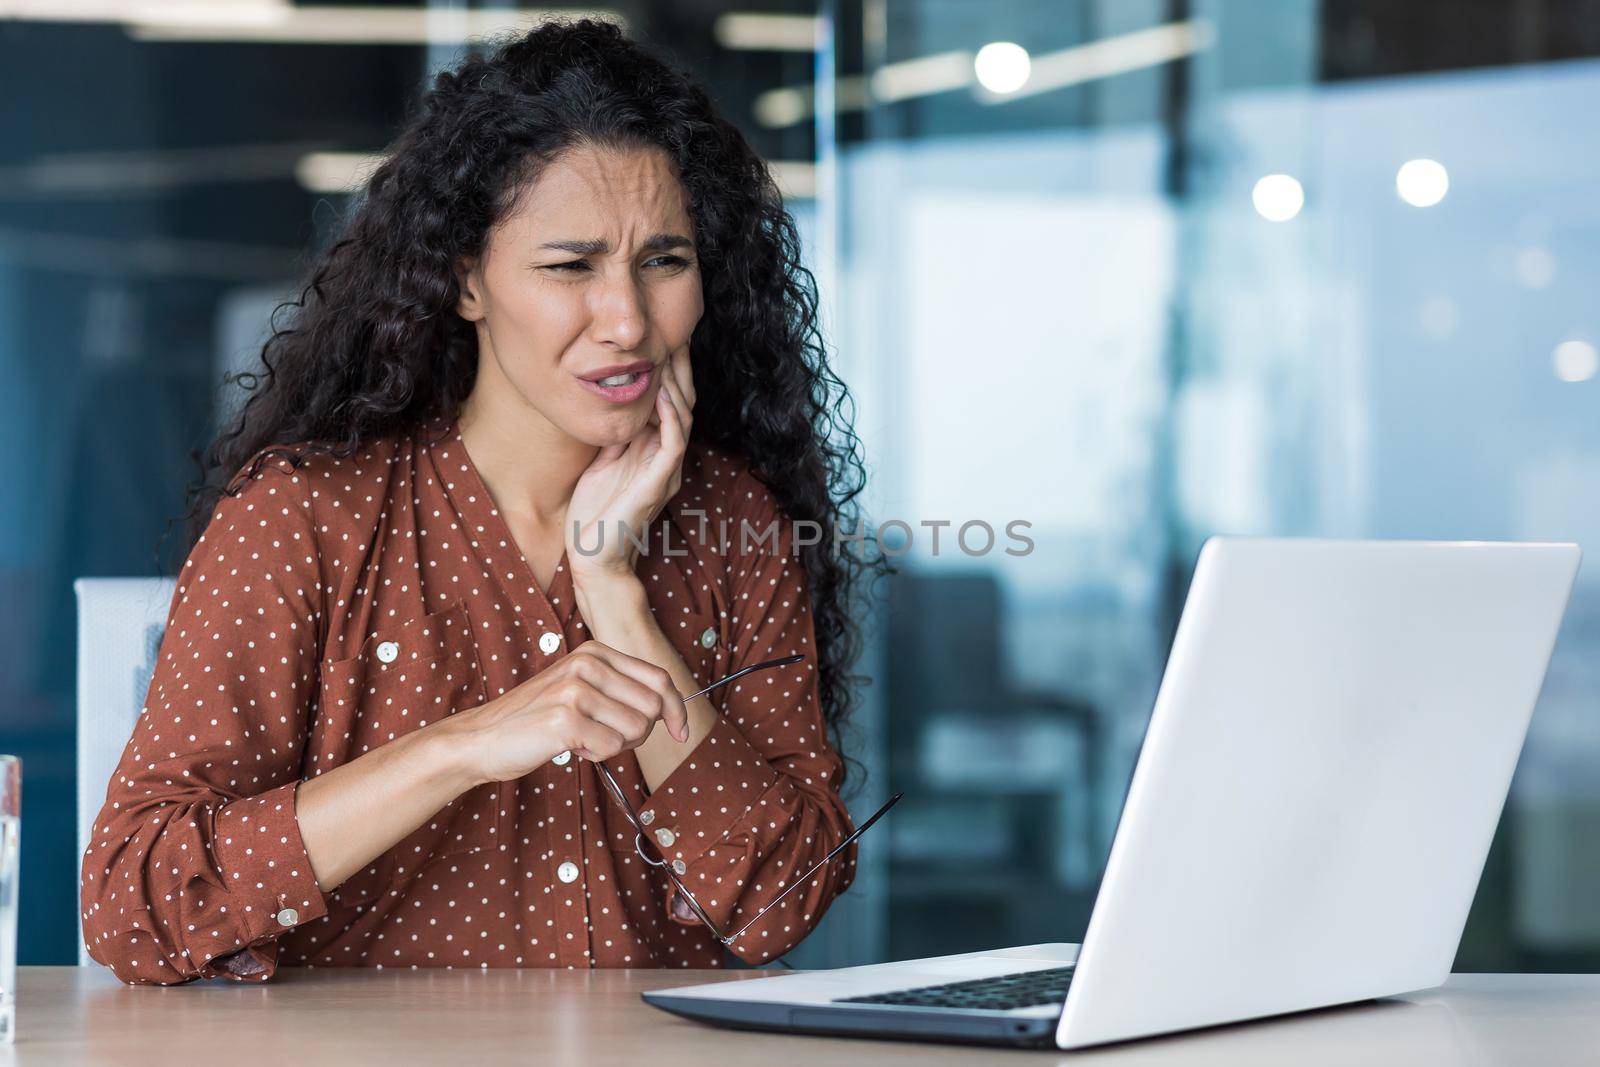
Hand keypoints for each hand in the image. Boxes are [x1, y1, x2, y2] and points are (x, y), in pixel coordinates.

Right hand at [458, 642, 686, 783]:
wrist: (482, 739)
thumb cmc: (536, 721)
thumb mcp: (580, 691)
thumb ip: (620, 691)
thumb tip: (671, 709)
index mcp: (595, 653)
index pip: (658, 678)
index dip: (677, 709)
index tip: (681, 732)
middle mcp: (587, 664)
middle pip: (654, 706)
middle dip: (639, 733)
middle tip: (606, 738)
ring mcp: (576, 689)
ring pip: (636, 729)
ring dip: (615, 746)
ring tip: (582, 739)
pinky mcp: (565, 718)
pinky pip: (612, 747)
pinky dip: (596, 755)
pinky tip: (571, 747)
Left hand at [566, 343, 694, 579]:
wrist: (593, 557)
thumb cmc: (593, 515)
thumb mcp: (602, 462)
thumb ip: (615, 436)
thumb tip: (614, 405)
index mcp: (653, 452)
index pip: (669, 403)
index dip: (668, 371)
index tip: (661, 339)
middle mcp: (666, 458)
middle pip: (683, 403)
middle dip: (679, 368)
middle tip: (675, 333)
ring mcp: (666, 470)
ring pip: (684, 417)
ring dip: (677, 384)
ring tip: (671, 352)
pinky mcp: (660, 482)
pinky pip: (673, 441)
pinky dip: (671, 415)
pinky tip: (663, 393)